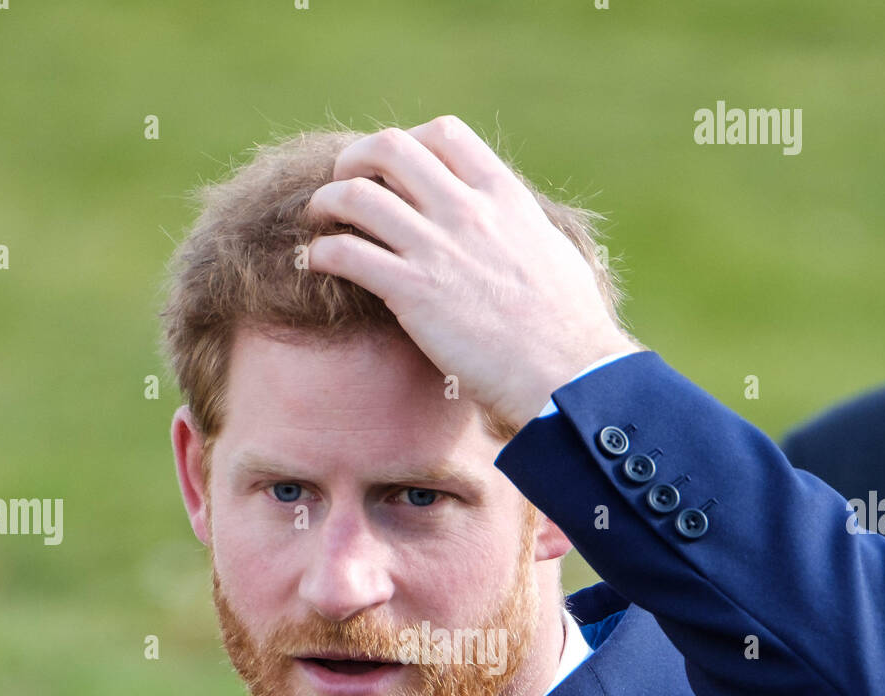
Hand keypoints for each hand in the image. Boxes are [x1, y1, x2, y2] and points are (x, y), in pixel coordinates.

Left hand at [304, 114, 638, 431]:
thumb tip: (514, 225)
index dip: (409, 143)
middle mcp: (466, 210)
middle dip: (355, 160)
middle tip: (344, 184)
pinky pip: (346, 253)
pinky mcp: (412, 291)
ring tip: (319, 220)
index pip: (443, 135)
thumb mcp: (553, 252)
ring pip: (356, 195)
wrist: (566, 372)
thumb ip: (520, 227)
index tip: (395, 169)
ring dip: (326, 202)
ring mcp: (437, 248)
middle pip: (390, 149)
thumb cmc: (568, 326)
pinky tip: (316, 264)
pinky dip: (321, 253)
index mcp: (503, 196)